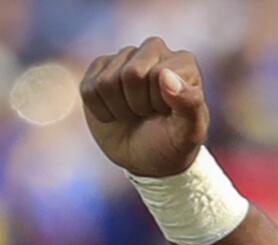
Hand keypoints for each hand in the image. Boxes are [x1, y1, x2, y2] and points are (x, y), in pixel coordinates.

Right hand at [80, 39, 208, 178]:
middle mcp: (154, 50)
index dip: (158, 102)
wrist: (146, 160)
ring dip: (119, 108)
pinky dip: (101, 110)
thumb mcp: (189, 133)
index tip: (167, 113)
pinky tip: (117, 112)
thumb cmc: (173, 143)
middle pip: (131, 73)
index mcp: (183, 62)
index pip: (158, 75)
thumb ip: (189, 103)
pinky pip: (88, 89)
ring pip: (106, 82)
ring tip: (135, 113)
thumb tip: (165, 74)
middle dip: (138, 103)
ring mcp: (124, 57)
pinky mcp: (98, 68)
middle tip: (149, 113)